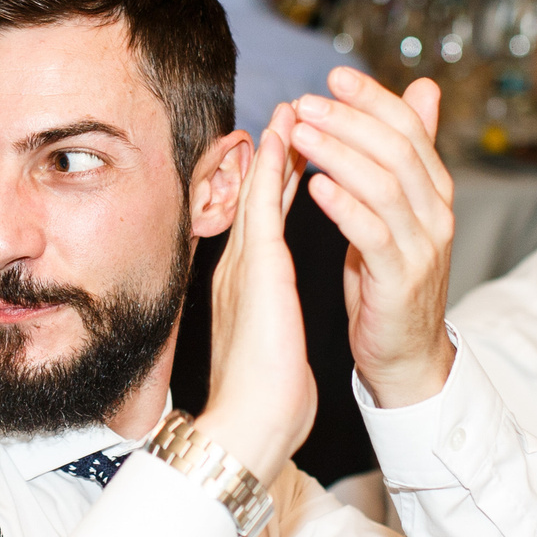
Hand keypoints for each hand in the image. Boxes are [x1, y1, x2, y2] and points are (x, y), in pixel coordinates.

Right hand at [198, 115, 313, 487]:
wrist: (251, 425)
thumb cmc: (265, 400)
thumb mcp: (274, 348)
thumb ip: (275, 325)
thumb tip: (278, 326)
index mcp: (250, 288)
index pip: (266, 226)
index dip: (279, 188)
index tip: (294, 154)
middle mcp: (242, 270)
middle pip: (259, 201)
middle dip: (275, 157)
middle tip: (290, 114)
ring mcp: (245, 266)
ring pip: (259, 194)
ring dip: (274, 150)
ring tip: (288, 112)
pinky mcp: (258, 270)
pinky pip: (263, 206)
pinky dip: (271, 171)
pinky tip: (282, 141)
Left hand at [287, 67, 457, 407]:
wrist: (406, 353)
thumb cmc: (393, 275)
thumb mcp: (403, 207)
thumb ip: (408, 151)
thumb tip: (424, 88)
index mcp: (435, 190)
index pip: (411, 129)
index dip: (374, 99)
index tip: (334, 77)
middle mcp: (437, 214)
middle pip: (398, 150)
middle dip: (350, 120)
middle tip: (307, 102)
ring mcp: (422, 247)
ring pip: (384, 186)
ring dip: (338, 155)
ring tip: (300, 134)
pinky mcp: (400, 280)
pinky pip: (372, 235)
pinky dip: (343, 206)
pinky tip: (313, 187)